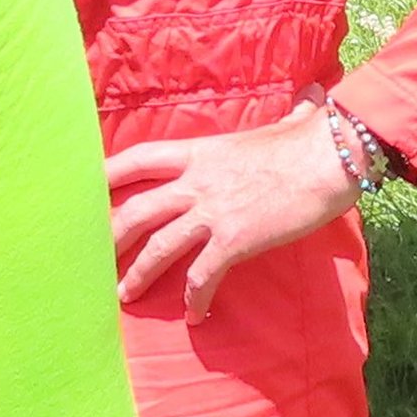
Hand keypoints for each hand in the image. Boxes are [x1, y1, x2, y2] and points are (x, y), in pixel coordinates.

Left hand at [106, 109, 361, 318]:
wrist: (330, 158)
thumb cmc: (311, 141)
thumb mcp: (283, 126)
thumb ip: (284, 118)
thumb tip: (309, 101)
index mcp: (200, 152)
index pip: (139, 158)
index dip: (108, 173)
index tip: (86, 186)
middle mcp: (196, 181)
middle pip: (136, 210)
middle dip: (111, 237)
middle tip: (95, 259)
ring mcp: (212, 212)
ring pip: (158, 248)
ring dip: (138, 275)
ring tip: (125, 297)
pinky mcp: (234, 240)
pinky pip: (203, 276)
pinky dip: (197, 298)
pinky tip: (196, 315)